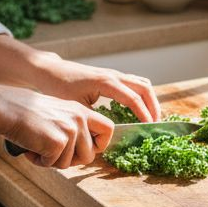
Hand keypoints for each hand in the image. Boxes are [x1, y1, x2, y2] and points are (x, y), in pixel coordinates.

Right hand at [0, 84, 114, 168]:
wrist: (6, 108)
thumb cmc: (26, 113)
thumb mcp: (57, 113)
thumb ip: (73, 127)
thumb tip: (85, 153)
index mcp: (81, 110)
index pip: (108, 129)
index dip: (100, 144)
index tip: (88, 149)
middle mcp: (78, 118)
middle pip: (89, 155)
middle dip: (72, 160)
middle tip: (53, 152)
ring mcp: (69, 130)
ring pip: (70, 163)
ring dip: (53, 161)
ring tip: (38, 146)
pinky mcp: (58, 142)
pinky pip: (53, 164)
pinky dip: (40, 161)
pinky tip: (31, 148)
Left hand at [23, 55, 161, 123]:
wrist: (51, 71)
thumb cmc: (59, 88)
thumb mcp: (75, 107)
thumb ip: (94, 119)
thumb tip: (109, 135)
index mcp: (106, 82)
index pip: (133, 98)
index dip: (143, 113)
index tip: (149, 127)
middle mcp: (113, 75)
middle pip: (144, 88)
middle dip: (153, 106)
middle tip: (156, 124)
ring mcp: (113, 74)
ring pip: (142, 83)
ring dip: (150, 100)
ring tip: (152, 117)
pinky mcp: (111, 76)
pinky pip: (134, 83)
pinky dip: (142, 95)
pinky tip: (140, 109)